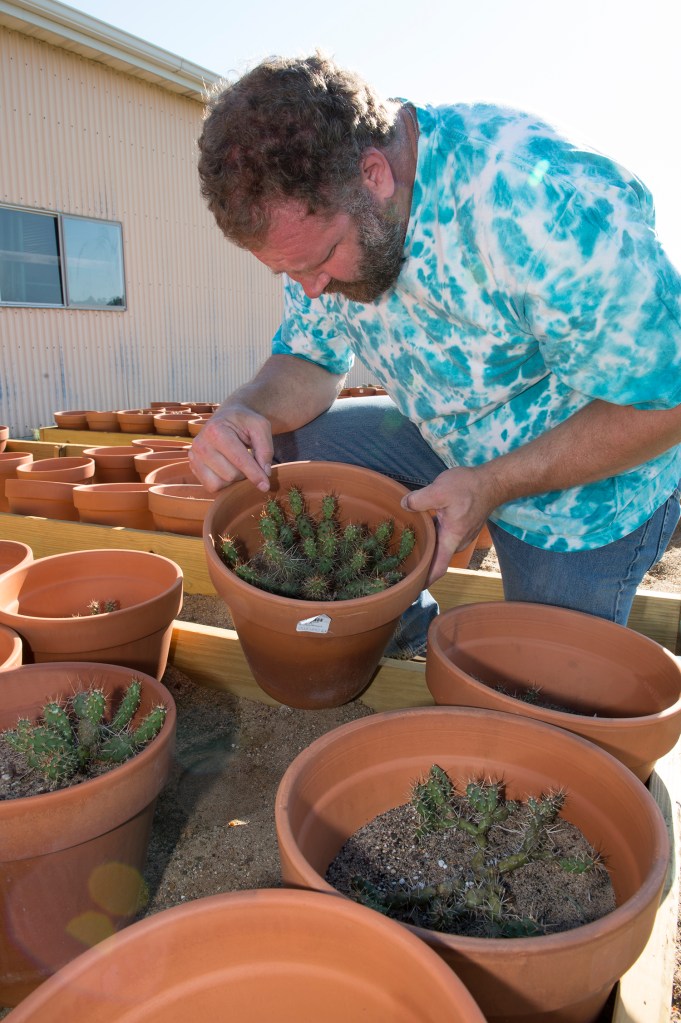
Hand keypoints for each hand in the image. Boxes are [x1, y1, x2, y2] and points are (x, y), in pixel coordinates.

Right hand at [188, 404, 273, 492]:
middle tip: (249, 460)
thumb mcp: (261, 426)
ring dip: (235, 478)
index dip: (255, 474)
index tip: (266, 486)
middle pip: (231, 475)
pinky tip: (229, 469)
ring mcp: (194, 456)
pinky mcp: (193, 467)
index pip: (238, 460)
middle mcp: (200, 444)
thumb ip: (266, 449)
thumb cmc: (244, 422)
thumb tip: (265, 473)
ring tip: (238, 463)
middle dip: (246, 473)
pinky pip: (211, 487)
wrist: (227, 417)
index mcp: (216, 430)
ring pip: (220, 483)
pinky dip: (224, 483)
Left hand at [401, 466, 498, 583]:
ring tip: (405, 546)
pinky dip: (433, 536)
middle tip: (399, 563)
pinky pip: (444, 536)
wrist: (493, 482)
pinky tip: (421, 527)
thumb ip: (419, 500)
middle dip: (421, 562)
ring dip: (427, 546)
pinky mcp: (461, 527)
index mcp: (451, 538)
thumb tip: (404, 505)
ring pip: (440, 546)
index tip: (412, 589)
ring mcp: (461, 536)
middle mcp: (457, 542)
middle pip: (436, 558)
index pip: (438, 568)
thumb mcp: (440, 490)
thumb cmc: (469, 488)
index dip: (425, 581)